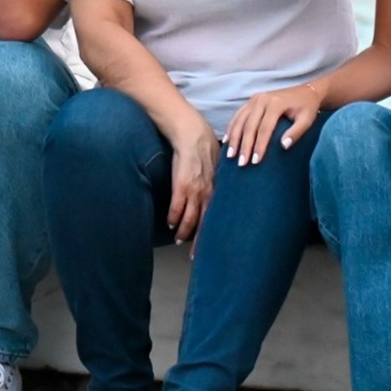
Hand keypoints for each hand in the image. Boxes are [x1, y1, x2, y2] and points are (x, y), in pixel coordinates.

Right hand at [167, 114, 219, 251]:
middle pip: (204, 224)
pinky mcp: (181, 186)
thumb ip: (218, 181)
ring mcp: (194, 191)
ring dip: (182, 231)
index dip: (213, 234)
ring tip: (178, 239)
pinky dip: (173, 218)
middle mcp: (208, 194)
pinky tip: (170, 223)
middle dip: (199, 242)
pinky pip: (176, 208)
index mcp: (217, 190)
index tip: (213, 246)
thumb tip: (221, 190)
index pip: (217, 218)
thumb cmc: (205, 147)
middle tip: (195, 256)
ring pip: (189, 219)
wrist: (192, 134)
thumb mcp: (218, 166)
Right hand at [223, 83, 322, 167]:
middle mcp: (262, 99)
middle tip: (241, 163)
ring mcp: (254, 99)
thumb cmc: (307, 108)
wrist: (306, 92)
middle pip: (249, 125)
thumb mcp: (307, 120)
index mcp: (275, 103)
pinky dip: (231, 128)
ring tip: (230, 155)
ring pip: (239, 120)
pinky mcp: (250, 101)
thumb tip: (283, 146)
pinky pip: (237, 115)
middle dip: (244, 146)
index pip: (264, 128)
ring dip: (233, 138)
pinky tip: (227, 141)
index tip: (255, 161)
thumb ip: (297, 132)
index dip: (259, 145)